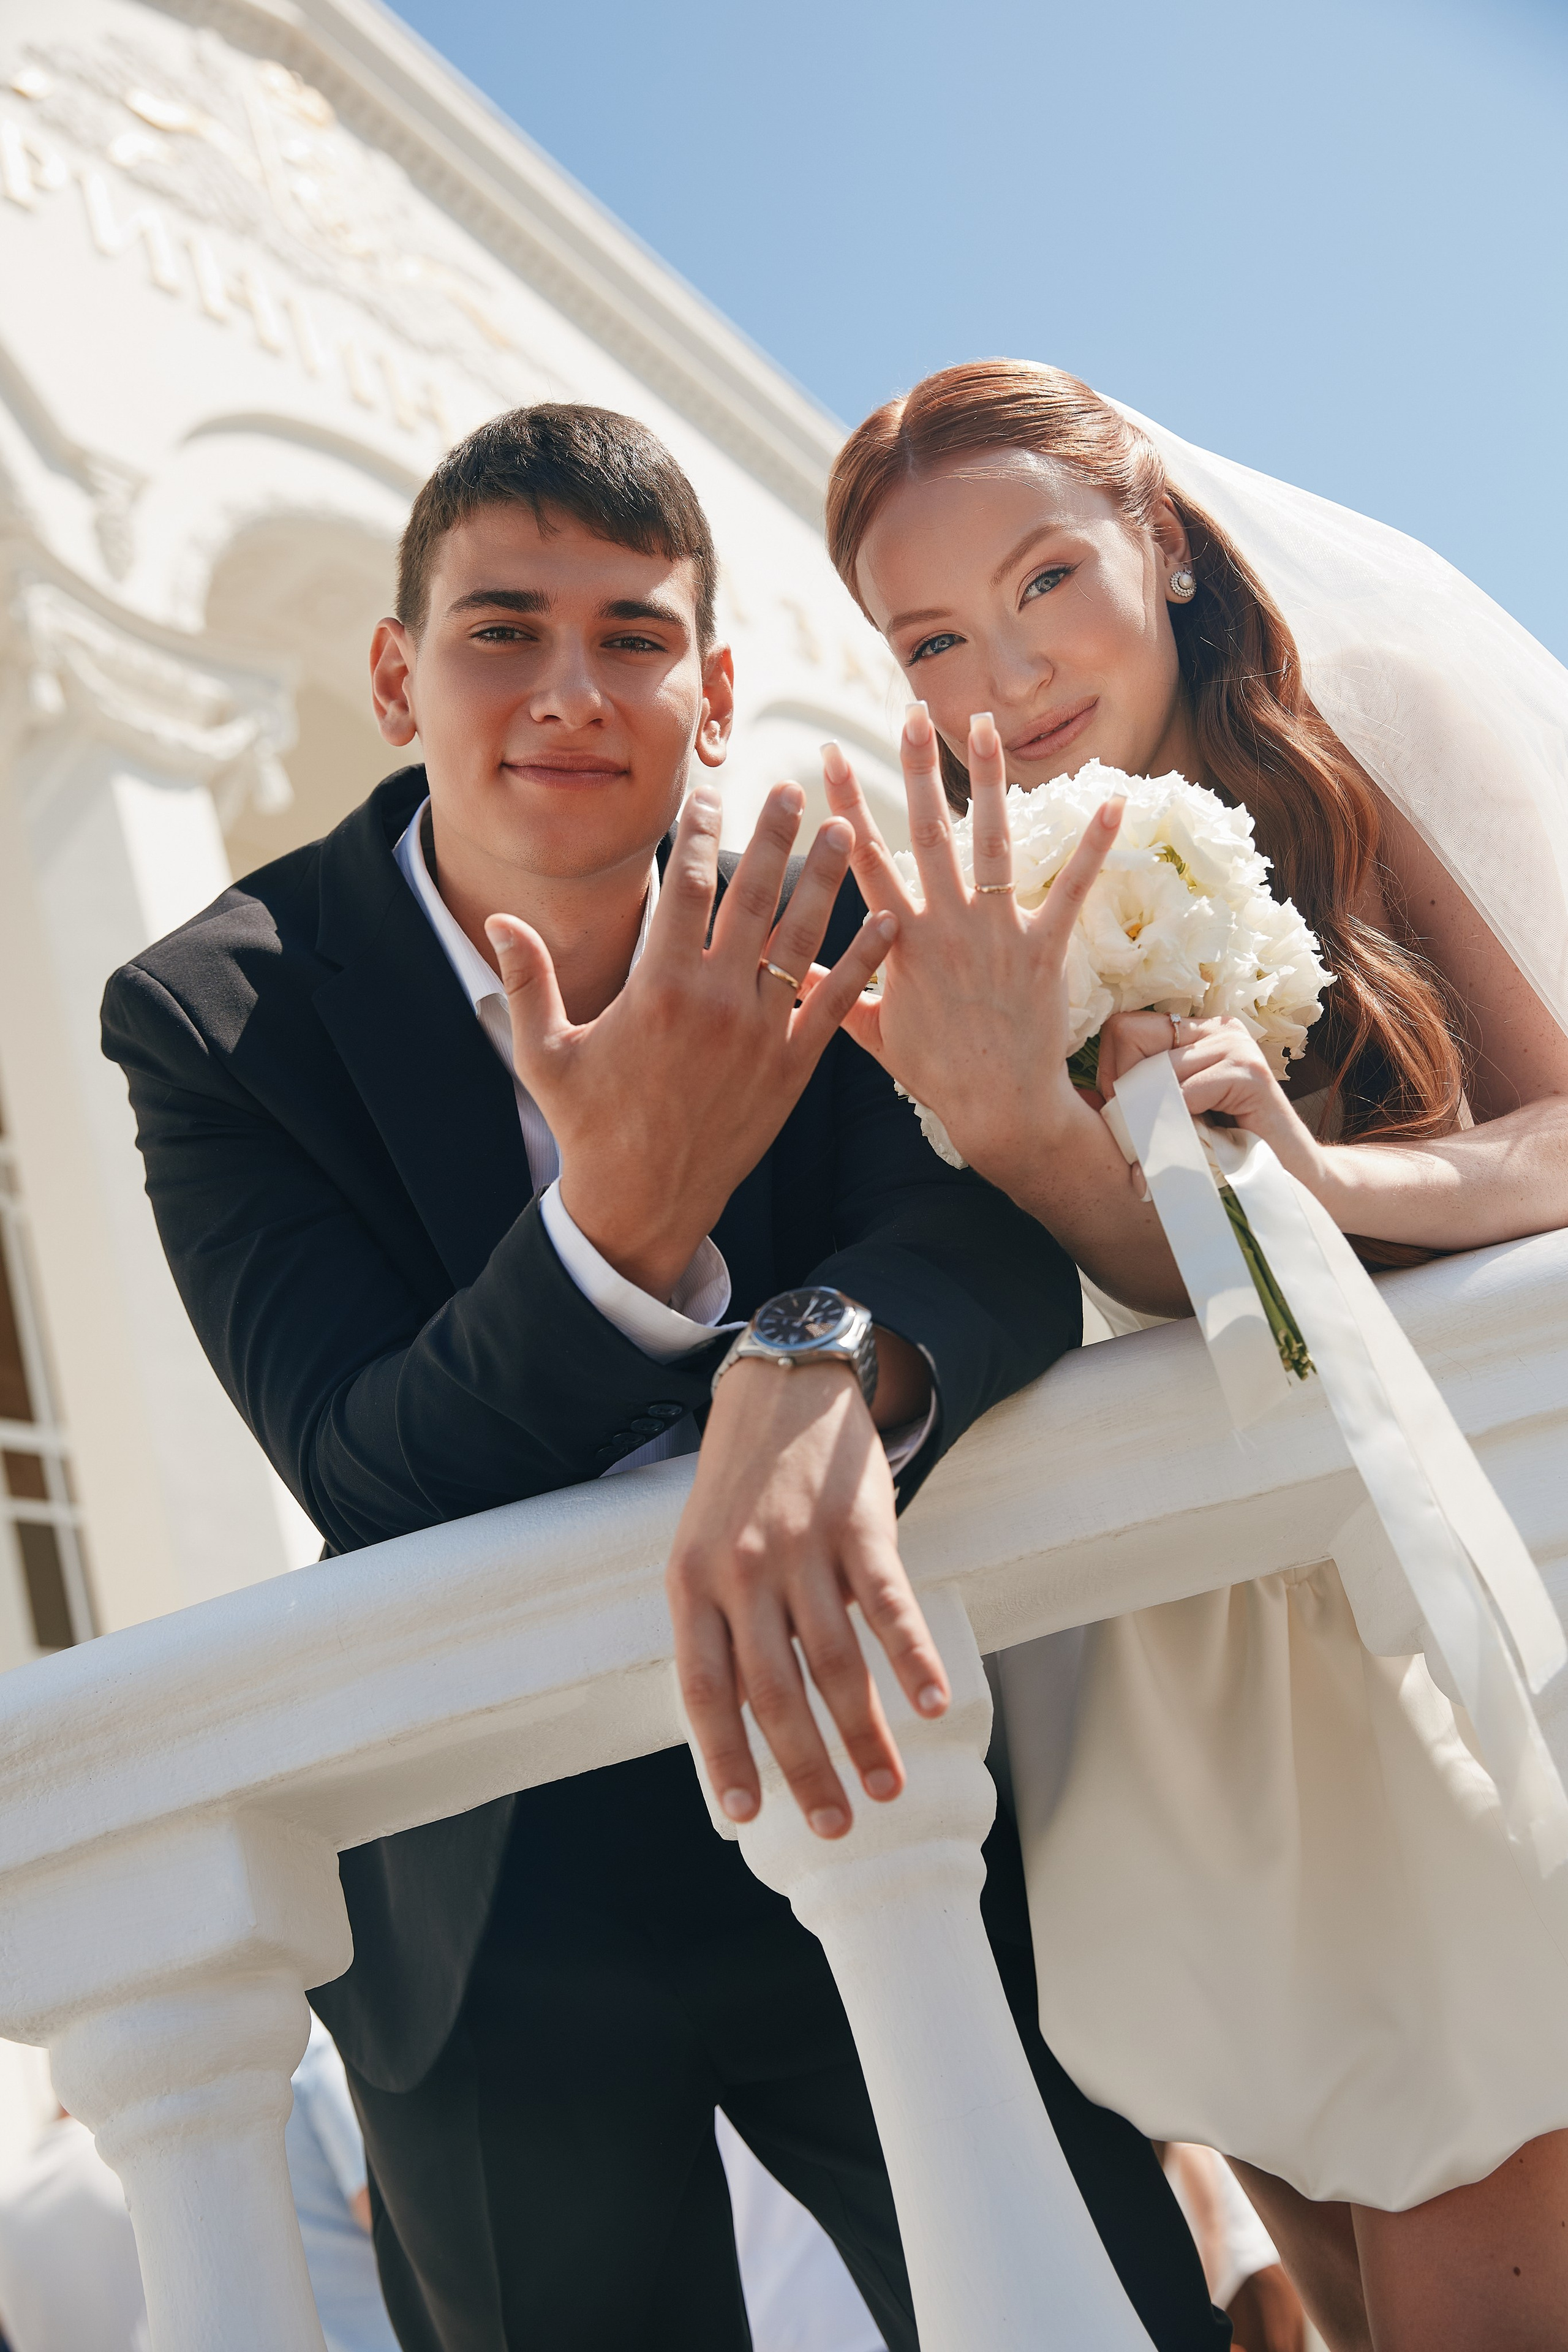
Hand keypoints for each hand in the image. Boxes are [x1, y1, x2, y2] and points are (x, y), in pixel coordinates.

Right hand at [485, 783, 895, 1299]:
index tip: (710, 793)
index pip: (683, 889)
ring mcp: (760, 1034)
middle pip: (753, 899)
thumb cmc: (589, 1126)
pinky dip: (863, 963)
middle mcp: (715, 1002)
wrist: (642, 1202)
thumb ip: (526, 981)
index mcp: (656, 988)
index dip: (697, 834)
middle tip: (794, 790)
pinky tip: (886, 924)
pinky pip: (835, 1005)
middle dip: (774, 837)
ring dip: (825, 881)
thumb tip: (499, 919)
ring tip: (843, 831)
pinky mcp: (792, 1069)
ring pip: (801, 940)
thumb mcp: (543, 1052)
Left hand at [667, 1356, 949, 1835]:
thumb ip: (719, 1627)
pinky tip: (931, 1704)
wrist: (783, 1389)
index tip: (747, 1814)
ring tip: (888, 1788)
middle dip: (806, 1767)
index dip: (725, 1755)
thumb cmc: (742, 1487)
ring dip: (865, 1734)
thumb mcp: (704, 1551)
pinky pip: (888, 1606)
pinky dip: (912, 1659)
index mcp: (692, 1585)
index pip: (704, 1688)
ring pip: (834, 1661)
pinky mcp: (858, 1527)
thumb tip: (741, 1725)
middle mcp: (743, 1572)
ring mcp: (801, 1549)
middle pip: (775, 1689)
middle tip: (836, 1824)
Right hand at [823, 704, 1122, 1192]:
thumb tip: (790, 975)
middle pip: (927, 832)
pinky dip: (1094, 845)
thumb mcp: (873, 1034)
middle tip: (911, 713)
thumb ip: (834, 994)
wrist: (998, 1109)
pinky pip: (1073, 888)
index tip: (828, 757)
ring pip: (992, 842)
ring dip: (990, 779)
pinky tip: (1113, 801)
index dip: (844, 805)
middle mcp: (946, 925)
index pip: (863, 860)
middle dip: (917, 768)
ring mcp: (997, 933)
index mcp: (900, 941)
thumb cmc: (936, 1074)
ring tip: (986, 725)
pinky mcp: (1044, 949)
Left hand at [1095, 1012, 1324, 1188]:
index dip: (1114, 1075)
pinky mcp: (1250, 1072)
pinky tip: (1203, 1143)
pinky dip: (1182, 1125)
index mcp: (1191, 1034)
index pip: (1121, 1028)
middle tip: (1153, 1135)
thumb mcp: (1170, 1120)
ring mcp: (1234, 1044)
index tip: (1132, 1116)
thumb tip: (1078, 1098)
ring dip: (1156, 1118)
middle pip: (1128, 1039)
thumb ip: (1134, 1100)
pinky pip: (1186, 1091)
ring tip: (1181, 1143)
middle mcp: (1213, 1029)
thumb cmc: (1221, 1156)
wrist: (1286, 1185)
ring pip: (1155, 1071)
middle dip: (1128, 1096)